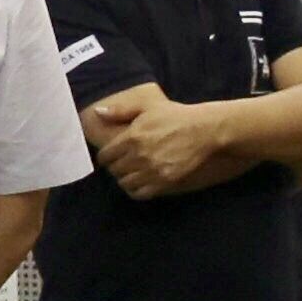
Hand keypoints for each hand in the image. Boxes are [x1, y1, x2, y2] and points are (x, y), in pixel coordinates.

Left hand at [84, 84, 223, 199]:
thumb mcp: (147, 107)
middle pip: (114, 170)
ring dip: (125, 178)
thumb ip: (120, 110)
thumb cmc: (175, 116)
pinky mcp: (164, 182)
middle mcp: (138, 156)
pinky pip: (140, 193)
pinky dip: (136, 190)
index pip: (105, 156)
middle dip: (115, 167)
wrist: (203, 130)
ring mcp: (151, 171)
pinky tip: (140, 182)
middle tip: (122, 163)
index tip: (111, 155)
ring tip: (131, 172)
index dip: (106, 156)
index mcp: (131, 137)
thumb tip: (98, 112)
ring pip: (125, 183)